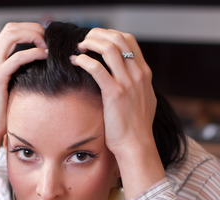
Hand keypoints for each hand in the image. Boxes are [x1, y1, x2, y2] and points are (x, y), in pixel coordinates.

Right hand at [0, 22, 46, 193]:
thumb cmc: (0, 112)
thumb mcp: (10, 87)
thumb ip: (19, 74)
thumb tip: (40, 69)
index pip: (10, 32)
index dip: (28, 30)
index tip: (45, 40)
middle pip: (11, 28)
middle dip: (33, 28)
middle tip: (49, 39)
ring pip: (12, 35)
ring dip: (33, 36)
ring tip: (47, 46)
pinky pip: (17, 57)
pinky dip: (33, 53)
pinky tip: (45, 57)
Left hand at [70, 28, 164, 197]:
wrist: (136, 145)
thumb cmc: (136, 126)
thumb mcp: (144, 99)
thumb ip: (136, 84)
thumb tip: (127, 76)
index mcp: (144, 73)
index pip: (129, 40)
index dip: (110, 34)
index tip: (96, 38)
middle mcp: (138, 74)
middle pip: (118, 38)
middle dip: (98, 34)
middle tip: (84, 40)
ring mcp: (127, 82)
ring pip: (108, 48)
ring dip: (90, 43)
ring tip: (78, 48)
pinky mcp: (114, 93)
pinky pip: (96, 68)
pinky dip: (83, 60)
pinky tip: (75, 62)